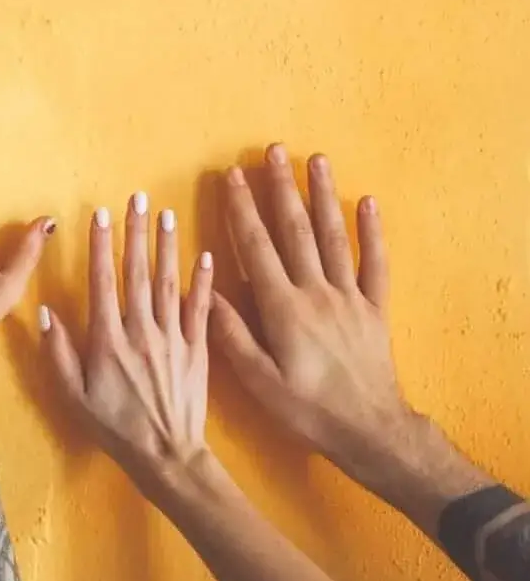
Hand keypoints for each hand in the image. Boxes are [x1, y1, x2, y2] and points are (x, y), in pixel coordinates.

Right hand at [42, 196, 215, 486]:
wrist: (167, 457)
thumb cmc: (115, 429)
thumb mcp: (74, 397)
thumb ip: (58, 354)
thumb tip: (44, 311)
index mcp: (108, 341)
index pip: (103, 283)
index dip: (100, 246)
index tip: (100, 214)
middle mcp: (141, 332)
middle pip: (137, 274)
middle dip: (135, 233)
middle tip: (137, 198)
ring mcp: (173, 339)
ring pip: (168, 283)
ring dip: (167, 246)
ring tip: (166, 214)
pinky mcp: (198, 350)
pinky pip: (200, 310)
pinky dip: (203, 282)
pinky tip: (204, 255)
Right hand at [208, 146, 409, 468]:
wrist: (369, 430)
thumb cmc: (306, 410)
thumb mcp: (257, 380)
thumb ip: (230, 332)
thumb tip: (205, 288)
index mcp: (282, 308)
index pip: (257, 247)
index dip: (242, 209)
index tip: (232, 176)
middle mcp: (316, 292)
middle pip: (296, 230)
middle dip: (280, 188)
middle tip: (272, 150)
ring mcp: (349, 297)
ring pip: (334, 236)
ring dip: (323, 195)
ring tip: (315, 159)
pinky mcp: (374, 308)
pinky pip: (375, 263)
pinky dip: (372, 231)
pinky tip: (368, 203)